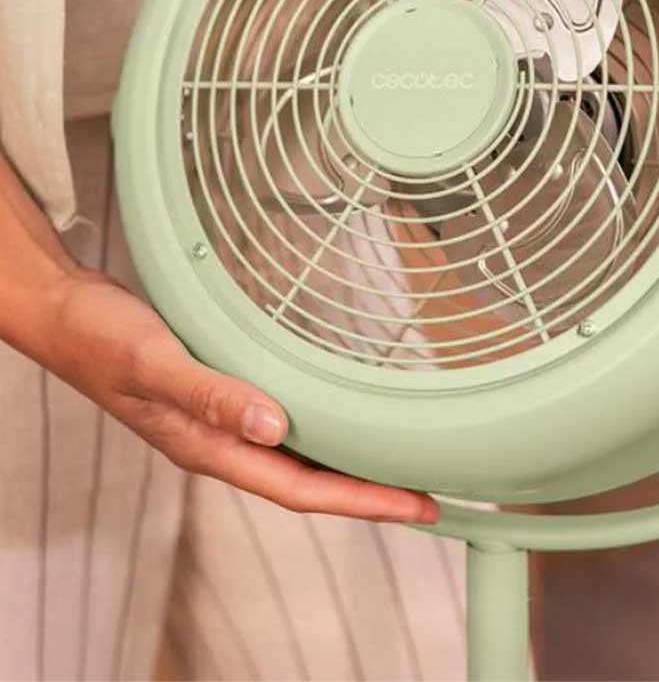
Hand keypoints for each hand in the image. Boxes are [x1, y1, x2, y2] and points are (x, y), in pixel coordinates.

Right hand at [31, 267, 438, 523]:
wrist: (66, 315)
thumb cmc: (103, 339)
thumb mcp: (155, 363)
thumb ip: (211, 396)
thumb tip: (273, 426)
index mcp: (209, 447)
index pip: (301, 490)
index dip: (362, 502)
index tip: (416, 507)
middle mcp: (221, 443)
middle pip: (309, 483)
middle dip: (368, 494)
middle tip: (426, 495)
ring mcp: (220, 422)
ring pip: (298, 458)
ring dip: (348, 466)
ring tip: (397, 465)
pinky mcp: (221, 395)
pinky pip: (283, 425)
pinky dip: (320, 430)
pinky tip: (339, 417)